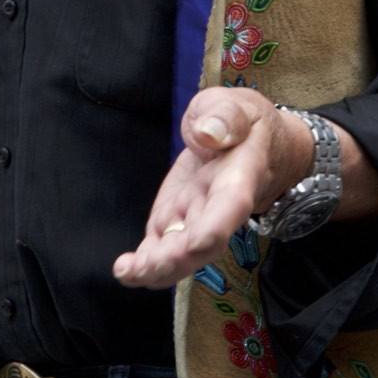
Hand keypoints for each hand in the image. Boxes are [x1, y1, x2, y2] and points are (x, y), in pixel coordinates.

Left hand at [112, 87, 313, 288]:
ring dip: (157, 268)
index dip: (215, 227)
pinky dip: (145, 264)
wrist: (251, 143)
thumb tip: (208, 133)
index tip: (195, 244)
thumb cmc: (245, 122)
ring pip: (182, 252)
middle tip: (148, 266)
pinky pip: (163, 248)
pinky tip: (126, 271)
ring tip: (129, 272)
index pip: (231, 205)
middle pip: (203, 240)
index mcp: (238, 175)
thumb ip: (223, 115)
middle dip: (178, 258)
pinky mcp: (175, 220)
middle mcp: (218, 205)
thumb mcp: (238, 105)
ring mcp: (196, 217)